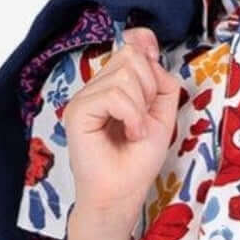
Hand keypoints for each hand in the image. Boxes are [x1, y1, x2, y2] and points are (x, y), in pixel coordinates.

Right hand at [66, 26, 180, 229]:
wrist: (122, 194)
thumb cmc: (138, 161)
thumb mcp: (162, 114)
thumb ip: (161, 80)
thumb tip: (148, 45)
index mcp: (112, 86)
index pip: (130, 46)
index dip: (146, 51)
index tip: (153, 77)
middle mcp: (95, 88)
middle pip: (131, 56)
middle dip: (149, 88)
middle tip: (143, 120)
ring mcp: (83, 98)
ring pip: (125, 74)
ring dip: (141, 107)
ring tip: (134, 131)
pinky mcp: (77, 111)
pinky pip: (114, 94)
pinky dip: (132, 115)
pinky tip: (129, 133)